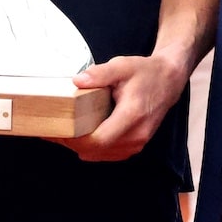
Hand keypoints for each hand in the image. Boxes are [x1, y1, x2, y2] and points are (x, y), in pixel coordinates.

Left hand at [60, 50, 187, 162]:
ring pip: (101, 155)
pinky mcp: (135, 145)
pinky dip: (92, 148)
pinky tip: (81, 135)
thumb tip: (77, 81)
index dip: (75, 139)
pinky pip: (108, 154)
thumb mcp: (122, 66)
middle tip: (53, 130)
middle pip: (97, 151)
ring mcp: (137, 144)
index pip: (99, 140)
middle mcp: (136, 135)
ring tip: (63, 132)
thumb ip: (100, 74)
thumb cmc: (145, 73)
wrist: (168, 81)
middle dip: (72, 143)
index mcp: (132, 116)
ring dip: (81, 147)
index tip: (58, 130)